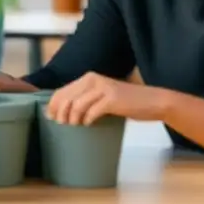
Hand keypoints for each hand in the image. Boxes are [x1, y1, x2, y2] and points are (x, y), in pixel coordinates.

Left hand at [46, 72, 170, 124]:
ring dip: (72, 119)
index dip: (53, 105)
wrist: (153, 101)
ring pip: (76, 105)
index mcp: (89, 77)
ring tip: (73, 126)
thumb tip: (63, 112)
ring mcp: (103, 89)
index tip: (50, 117)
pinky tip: (87, 125)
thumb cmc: (126, 102)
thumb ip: (86, 98)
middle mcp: (93, 79)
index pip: (62, 90)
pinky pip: (92, 111)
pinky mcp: (112, 99)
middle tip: (60, 125)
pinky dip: (87, 120)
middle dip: (59, 113)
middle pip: (66, 97)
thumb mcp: (103, 96)